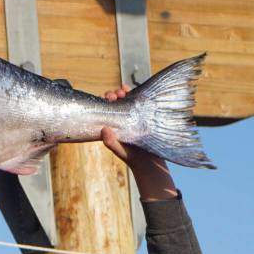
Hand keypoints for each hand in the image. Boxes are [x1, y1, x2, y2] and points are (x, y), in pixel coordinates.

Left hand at [100, 85, 177, 200]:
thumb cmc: (131, 157)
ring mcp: (132, 118)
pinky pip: (138, 104)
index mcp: (111, 126)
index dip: (104, 102)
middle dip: (113, 95)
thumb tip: (104, 129)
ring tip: (124, 90)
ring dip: (124, 93)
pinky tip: (133, 90)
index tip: (107, 97)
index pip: (105, 110)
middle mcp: (120, 121)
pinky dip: (136, 96)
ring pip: (126, 101)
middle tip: (115, 94)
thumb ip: (111, 142)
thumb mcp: (119, 149)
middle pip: (114, 103)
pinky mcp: (142, 118)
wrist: (148, 163)